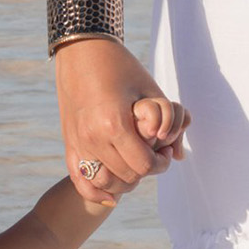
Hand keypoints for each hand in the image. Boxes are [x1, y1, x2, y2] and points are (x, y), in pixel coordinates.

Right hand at [55, 36, 182, 205]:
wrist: (82, 53)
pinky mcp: (69, 144)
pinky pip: (80, 180)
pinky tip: (112, 194)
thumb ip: (169, 122)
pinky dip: (96, 192)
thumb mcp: (151, 92)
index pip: (143, 165)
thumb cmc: (122, 68)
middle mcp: (93, 137)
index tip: (167, 154)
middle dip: (145, 172)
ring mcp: (78, 142)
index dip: (161, 164)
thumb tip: (179, 155)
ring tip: (135, 169)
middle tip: (155, 158)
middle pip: (126, 177)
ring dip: (124, 183)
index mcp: (114, 124)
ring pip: (105, 183)